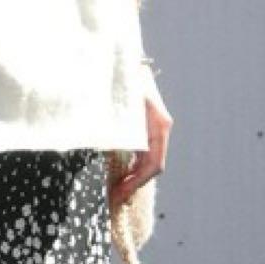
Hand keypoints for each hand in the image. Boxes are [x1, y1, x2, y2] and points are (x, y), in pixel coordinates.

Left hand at [109, 66, 172, 211]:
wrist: (121, 61)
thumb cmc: (118, 86)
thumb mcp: (114, 113)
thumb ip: (112, 138)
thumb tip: (103, 163)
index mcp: (158, 125)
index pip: (153, 164)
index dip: (135, 184)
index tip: (117, 196)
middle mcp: (161, 128)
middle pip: (152, 168)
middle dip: (133, 186)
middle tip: (113, 200)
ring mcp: (156, 129)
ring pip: (148, 164)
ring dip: (132, 180)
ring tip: (114, 193)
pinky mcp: (147, 130)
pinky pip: (143, 156)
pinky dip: (131, 170)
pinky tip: (117, 178)